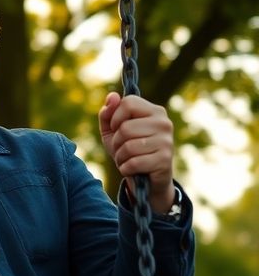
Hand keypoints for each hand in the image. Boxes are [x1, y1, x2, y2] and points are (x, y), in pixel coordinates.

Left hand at [98, 92, 174, 212]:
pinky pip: (133, 162)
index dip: (114, 118)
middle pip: (125, 128)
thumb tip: (112, 96)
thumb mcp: (112, 131)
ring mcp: (167, 141)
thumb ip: (108, 113)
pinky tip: (132, 169)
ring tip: (127, 159)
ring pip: (128, 146)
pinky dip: (125, 168)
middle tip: (122, 149)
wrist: (148, 179)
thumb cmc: (128, 149)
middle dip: (116, 142)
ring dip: (120, 157)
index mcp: (154, 111)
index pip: (128, 103)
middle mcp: (164, 123)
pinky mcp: (165, 159)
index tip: (116, 128)